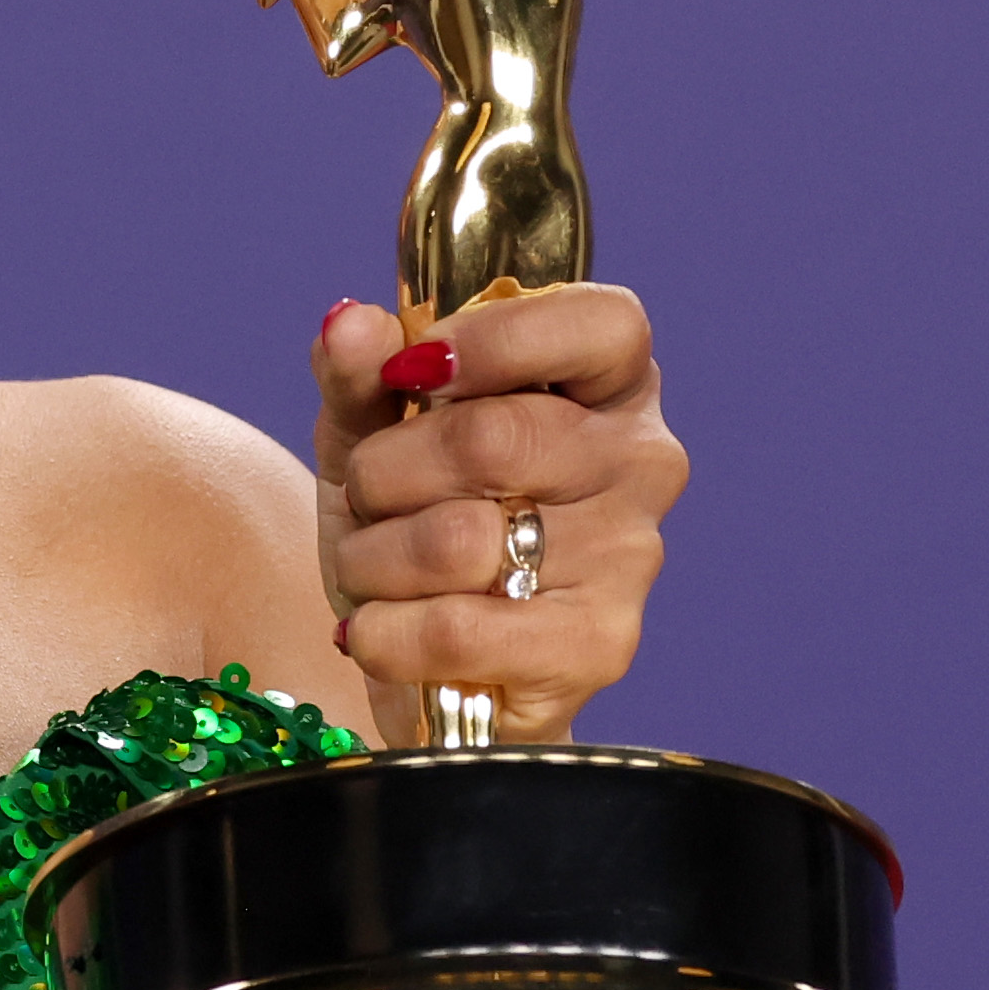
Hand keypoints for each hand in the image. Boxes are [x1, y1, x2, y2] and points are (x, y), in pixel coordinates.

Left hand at [311, 286, 682, 745]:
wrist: (429, 665)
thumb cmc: (415, 522)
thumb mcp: (370, 433)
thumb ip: (360, 373)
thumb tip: (348, 324)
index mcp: (610, 384)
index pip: (603, 326)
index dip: (494, 340)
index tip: (411, 372)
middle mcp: (641, 462)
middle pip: (491, 437)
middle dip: (385, 472)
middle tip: (367, 496)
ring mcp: (628, 557)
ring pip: (457, 539)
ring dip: (372, 557)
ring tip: (373, 570)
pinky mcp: (598, 648)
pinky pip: (455, 630)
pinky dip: (385, 633)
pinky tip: (378, 631)